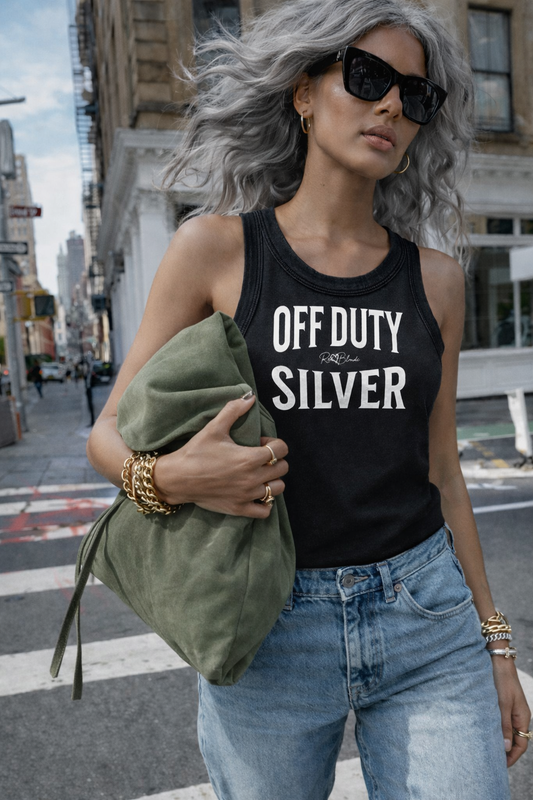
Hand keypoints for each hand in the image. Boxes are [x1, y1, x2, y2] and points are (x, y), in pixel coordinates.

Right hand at [152, 393, 288, 517]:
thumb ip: (233, 411)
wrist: (177, 478)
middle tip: (261, 458)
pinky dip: (265, 503)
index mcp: (249, 458)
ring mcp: (246, 495)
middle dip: (276, 460)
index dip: (275, 443)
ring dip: (273, 480)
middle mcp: (252, 478)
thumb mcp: (214, 428)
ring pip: (277, 489)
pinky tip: (256, 493)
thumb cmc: (195, 452)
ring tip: (260, 474)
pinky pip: (265, 511)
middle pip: (283, 469)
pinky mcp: (239, 508)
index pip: (281, 450)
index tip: (261, 442)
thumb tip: (250, 397)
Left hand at [491, 656, 530, 766]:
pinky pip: (501, 721)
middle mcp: (519, 715)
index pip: (521, 744)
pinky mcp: (502, 703)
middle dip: (506, 751)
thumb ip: (504, 725)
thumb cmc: (501, 680)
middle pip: (515, 739)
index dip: (512, 756)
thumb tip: (506, 748)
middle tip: (492, 761)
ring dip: (500, 740)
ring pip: (507, 730)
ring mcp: (511, 709)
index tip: (500, 766)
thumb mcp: (502, 704)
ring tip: (487, 750)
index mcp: (523, 717)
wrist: (497, 659)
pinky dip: (495, 729)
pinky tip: (484, 732)